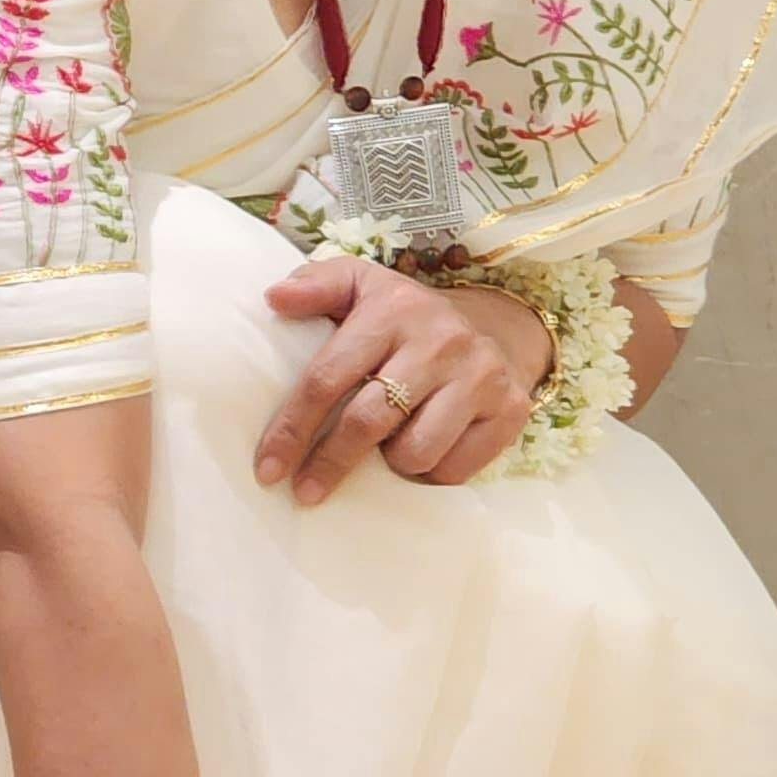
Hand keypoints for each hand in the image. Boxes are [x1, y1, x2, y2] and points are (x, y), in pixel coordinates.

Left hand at [255, 258, 550, 502]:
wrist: (494, 326)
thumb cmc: (405, 318)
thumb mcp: (362, 286)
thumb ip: (317, 285)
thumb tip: (274, 296)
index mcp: (393, 309)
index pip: (328, 377)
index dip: (292, 428)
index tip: (267, 468)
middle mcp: (439, 341)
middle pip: (368, 421)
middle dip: (328, 463)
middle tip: (305, 491)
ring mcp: (479, 376)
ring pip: (415, 452)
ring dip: (391, 463)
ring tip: (386, 448)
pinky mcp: (509, 409)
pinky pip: (454, 469)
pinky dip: (432, 472)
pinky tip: (426, 452)